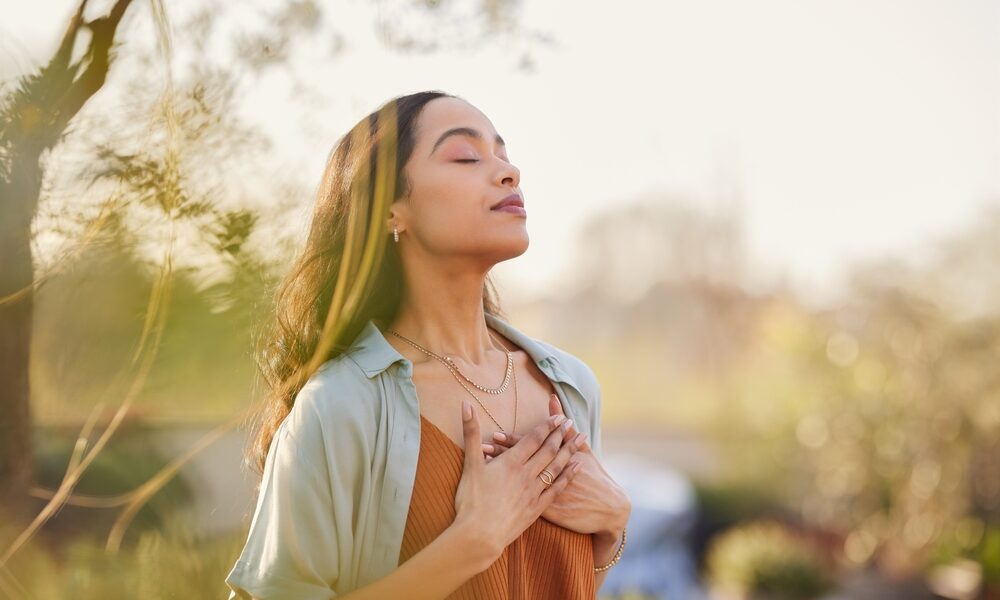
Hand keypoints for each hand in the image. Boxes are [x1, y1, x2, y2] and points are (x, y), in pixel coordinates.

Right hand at [452, 399, 583, 562]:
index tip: (558, 417)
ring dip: (570, 451)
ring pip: (557, 467)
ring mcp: (534, 491)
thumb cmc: (471, 500)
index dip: (546, 426)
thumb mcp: (469, 464)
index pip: (533, 439)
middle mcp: (526, 474)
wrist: (479, 535)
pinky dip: (569, 476)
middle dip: (561, 434)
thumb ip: (471, 433)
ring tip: (581, 439)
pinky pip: (557, 488)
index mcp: (511, 462)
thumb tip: (466, 404)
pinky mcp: (537, 508)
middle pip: (548, 450)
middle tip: (571, 422)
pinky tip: (578, 467)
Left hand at [483, 394, 630, 538]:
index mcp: (556, 459)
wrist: (608, 509)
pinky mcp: (546, 512)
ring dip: (500, 474)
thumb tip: (552, 399)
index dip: (512, 441)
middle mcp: (549, 475)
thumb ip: (565, 427)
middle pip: (521, 463)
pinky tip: (493, 492)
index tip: (495, 433)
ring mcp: (546, 494)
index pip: (530, 447)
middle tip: (482, 447)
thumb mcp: (583, 451)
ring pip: (517, 482)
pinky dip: (508, 495)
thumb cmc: (594, 476)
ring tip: (484, 465)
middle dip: (501, 455)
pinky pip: (522, 502)